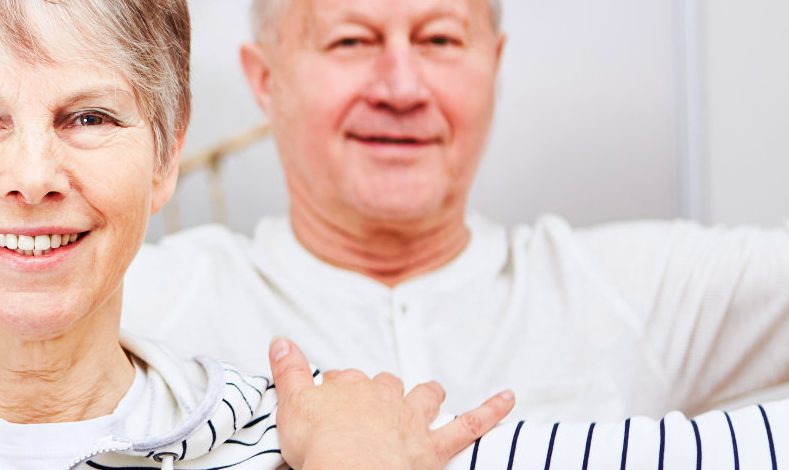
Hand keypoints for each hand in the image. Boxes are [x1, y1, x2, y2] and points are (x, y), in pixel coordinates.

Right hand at [269, 337, 512, 469]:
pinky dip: (491, 411)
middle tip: (373, 404)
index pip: (343, 379)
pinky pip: (469, 426)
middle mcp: (383, 398)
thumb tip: (281, 342)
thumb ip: (287, 371)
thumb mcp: (291, 403)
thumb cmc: (321, 444)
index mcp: (349, 386)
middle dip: (382, 391)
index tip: (328, 400)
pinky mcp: (433, 447)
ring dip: (428, 394)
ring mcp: (411, 421)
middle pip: (385, 385)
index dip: (336, 390)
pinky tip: (508, 399)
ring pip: (425, 398)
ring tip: (432, 393)